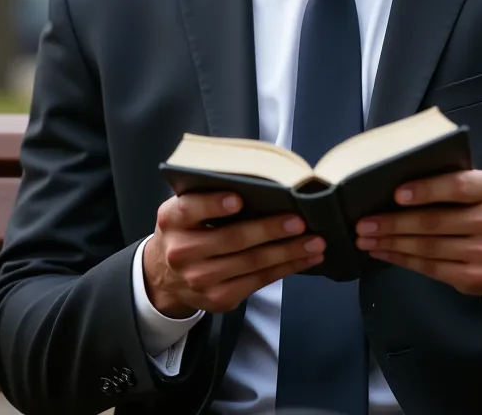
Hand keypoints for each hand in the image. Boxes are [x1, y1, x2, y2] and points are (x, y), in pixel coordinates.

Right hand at [142, 193, 325, 317]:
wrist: (166, 276)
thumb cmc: (187, 229)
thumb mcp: (184, 208)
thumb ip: (208, 195)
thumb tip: (261, 183)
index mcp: (172, 219)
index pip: (190, 209)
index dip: (213, 204)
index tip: (238, 198)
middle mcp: (182, 251)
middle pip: (232, 239)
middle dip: (269, 229)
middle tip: (299, 220)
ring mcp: (201, 279)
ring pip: (252, 263)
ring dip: (288, 252)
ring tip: (315, 240)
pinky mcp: (219, 298)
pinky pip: (259, 281)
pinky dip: (287, 268)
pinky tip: (306, 258)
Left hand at [354, 170, 481, 294]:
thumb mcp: (479, 188)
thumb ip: (451, 183)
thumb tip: (396, 186)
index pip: (456, 186)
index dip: (425, 190)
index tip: (396, 194)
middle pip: (435, 222)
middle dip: (394, 223)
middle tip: (364, 223)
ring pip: (429, 248)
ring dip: (392, 244)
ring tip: (366, 239)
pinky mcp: (475, 277)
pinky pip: (431, 269)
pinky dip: (403, 260)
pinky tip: (384, 253)